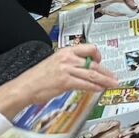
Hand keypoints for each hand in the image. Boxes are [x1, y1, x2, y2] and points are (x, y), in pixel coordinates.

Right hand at [0, 45, 118, 119]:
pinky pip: (85, 84)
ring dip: (105, 80)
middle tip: (114, 77)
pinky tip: (100, 89)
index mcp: (65, 51)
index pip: (89, 48)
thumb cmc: (37, 78)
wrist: (24, 87)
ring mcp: (66, 69)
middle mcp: (67, 58)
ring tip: (112, 84)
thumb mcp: (54, 64)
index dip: (98, 55)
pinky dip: (94, 87)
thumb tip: (84, 70)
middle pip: (93, 63)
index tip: (102, 62)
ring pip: (92, 73)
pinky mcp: (65, 81)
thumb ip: (69, 64)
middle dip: (106, 71)